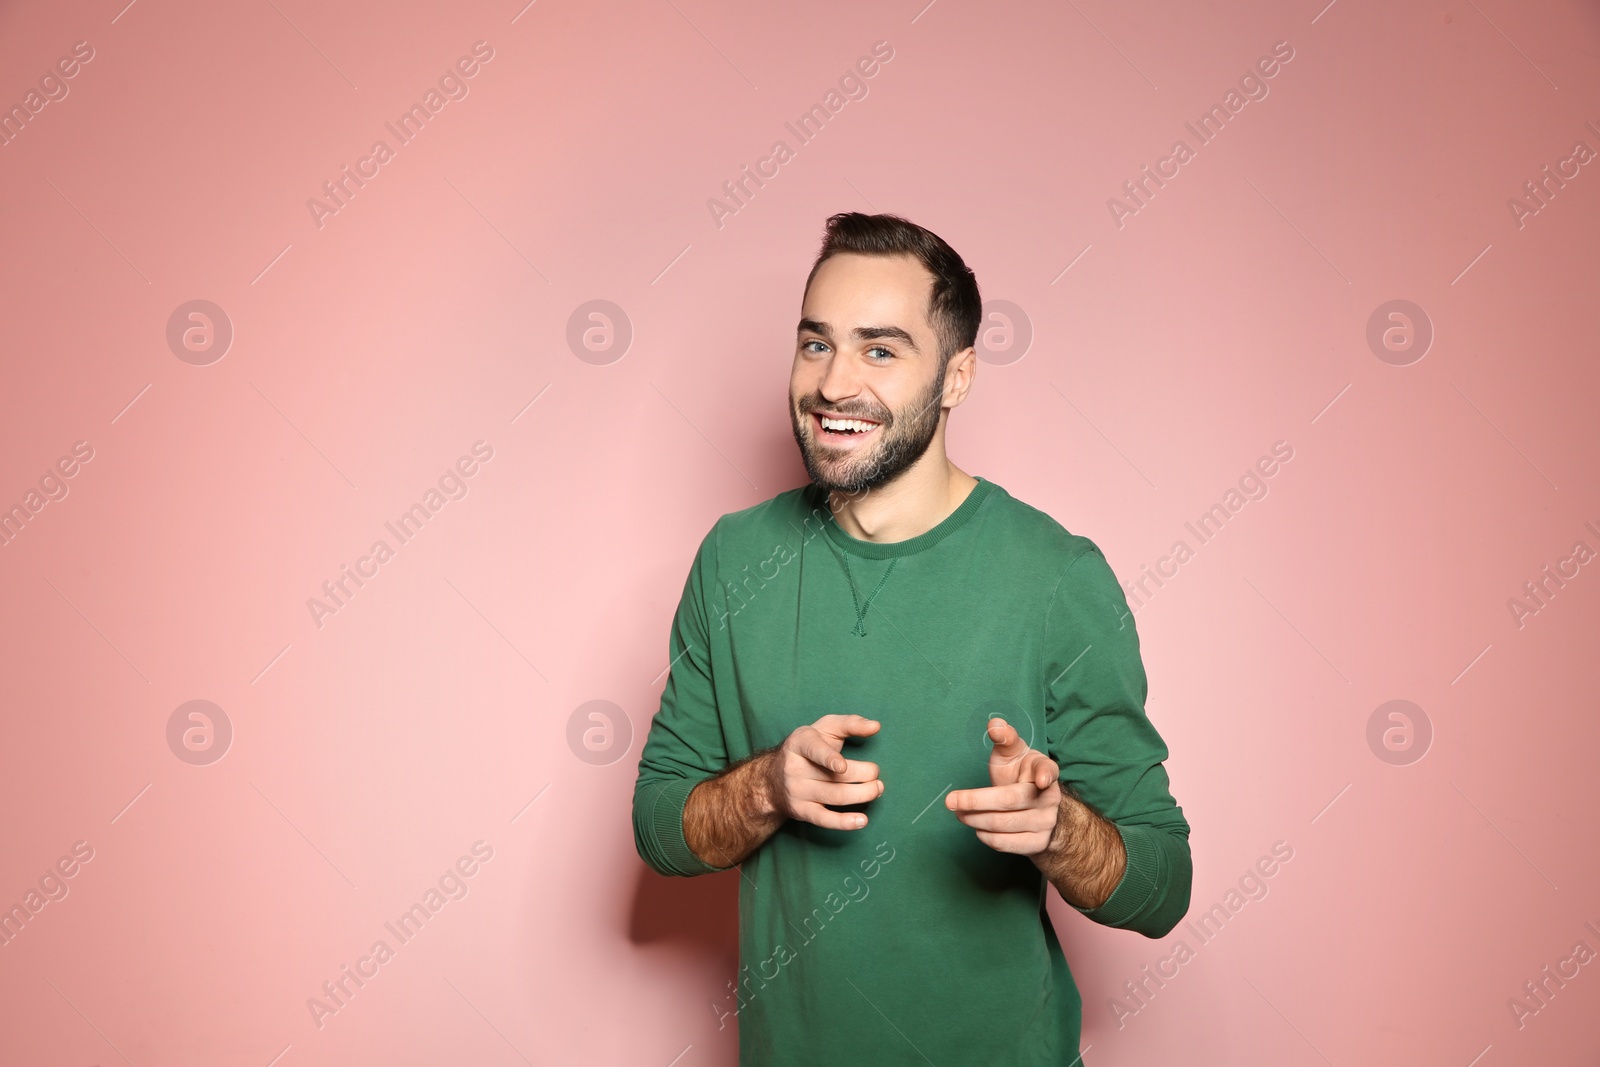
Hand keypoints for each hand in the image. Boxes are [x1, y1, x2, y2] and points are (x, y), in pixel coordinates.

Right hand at [760, 713, 883, 830]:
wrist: (773, 778)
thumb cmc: (809, 747)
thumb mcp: (824, 728)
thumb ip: (851, 723)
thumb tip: (875, 726)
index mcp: (800, 743)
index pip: (814, 750)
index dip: (828, 758)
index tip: (842, 766)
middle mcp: (795, 768)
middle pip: (834, 776)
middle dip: (863, 775)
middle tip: (876, 774)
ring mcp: (797, 791)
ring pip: (835, 796)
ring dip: (862, 795)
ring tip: (877, 789)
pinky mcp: (802, 811)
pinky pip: (824, 819)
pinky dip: (844, 822)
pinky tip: (862, 821)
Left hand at [945, 717, 1061, 856]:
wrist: (1036, 807)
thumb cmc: (1019, 774)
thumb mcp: (1012, 753)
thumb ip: (1005, 738)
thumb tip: (995, 725)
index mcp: (1044, 770)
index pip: (1047, 770)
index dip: (1045, 774)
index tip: (1040, 779)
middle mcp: (1050, 797)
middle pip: (1009, 801)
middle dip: (975, 801)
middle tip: (950, 801)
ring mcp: (1046, 822)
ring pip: (1003, 824)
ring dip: (974, 819)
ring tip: (958, 813)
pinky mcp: (1038, 843)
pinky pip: (1006, 843)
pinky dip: (985, 836)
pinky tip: (976, 827)